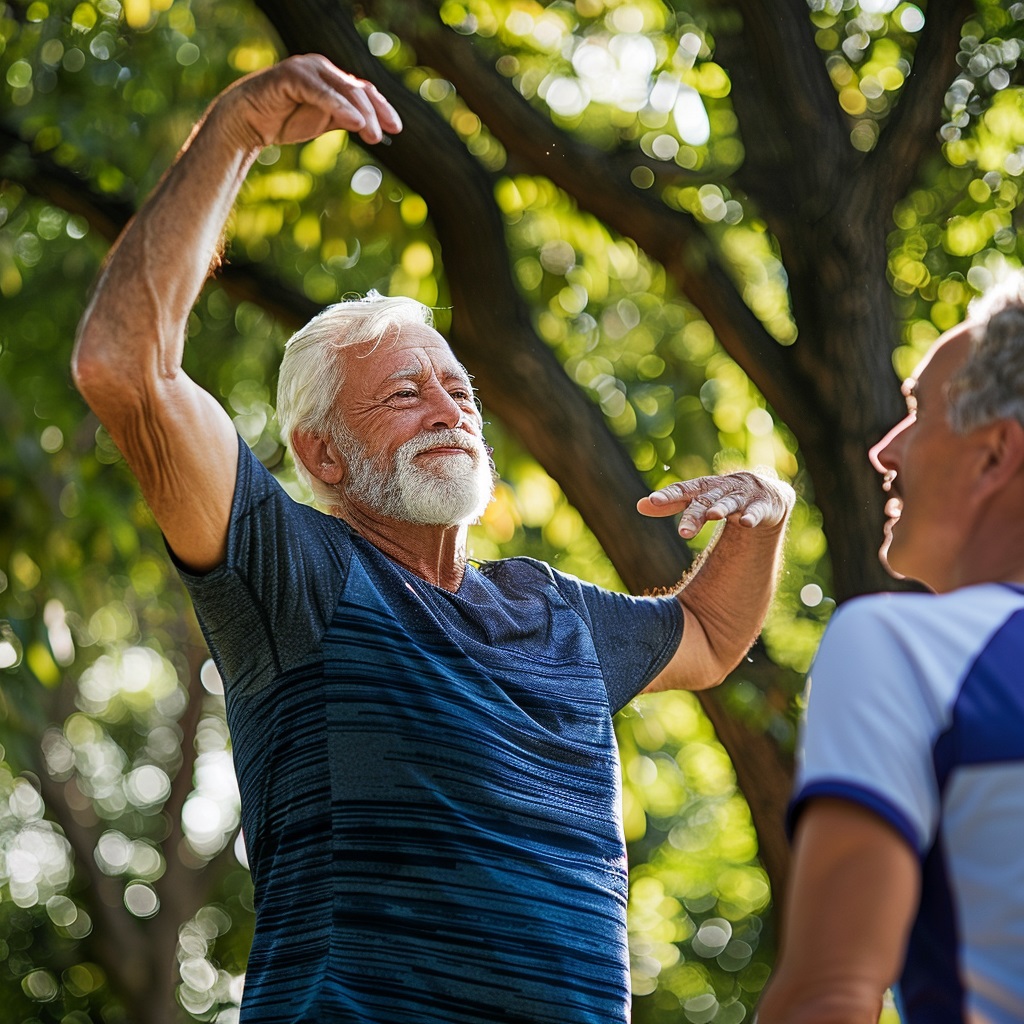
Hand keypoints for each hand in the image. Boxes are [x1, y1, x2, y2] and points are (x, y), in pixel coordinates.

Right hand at [218, 53, 401, 149]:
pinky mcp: (292, 76)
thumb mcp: (322, 122)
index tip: (396, 128)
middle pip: (358, 90)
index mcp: (331, 79)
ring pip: (344, 90)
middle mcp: (322, 69)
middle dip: (375, 113)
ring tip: (373, 135)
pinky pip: (322, 93)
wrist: (248, 122)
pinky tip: (354, 123)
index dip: (382, 108)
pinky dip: (339, 107)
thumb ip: (344, 118)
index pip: (363, 91)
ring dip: (361, 113)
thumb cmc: (284, 120)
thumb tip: (370, 126)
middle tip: (384, 136)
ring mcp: (308, 69)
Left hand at [637, 472, 794, 539]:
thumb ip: (671, 504)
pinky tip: (746, 523)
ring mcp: (742, 495)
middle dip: (694, 515)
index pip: (683, 491)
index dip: (668, 496)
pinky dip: (751, 516)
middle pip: (705, 501)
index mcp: (703, 488)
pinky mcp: (763, 504)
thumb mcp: (697, 500)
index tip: (652, 501)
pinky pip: (757, 511)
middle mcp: (721, 489)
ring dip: (721, 507)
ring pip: (730, 502)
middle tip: (683, 533)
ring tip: (713, 515)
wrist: (765, 493)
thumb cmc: (722, 496)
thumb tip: (638, 506)